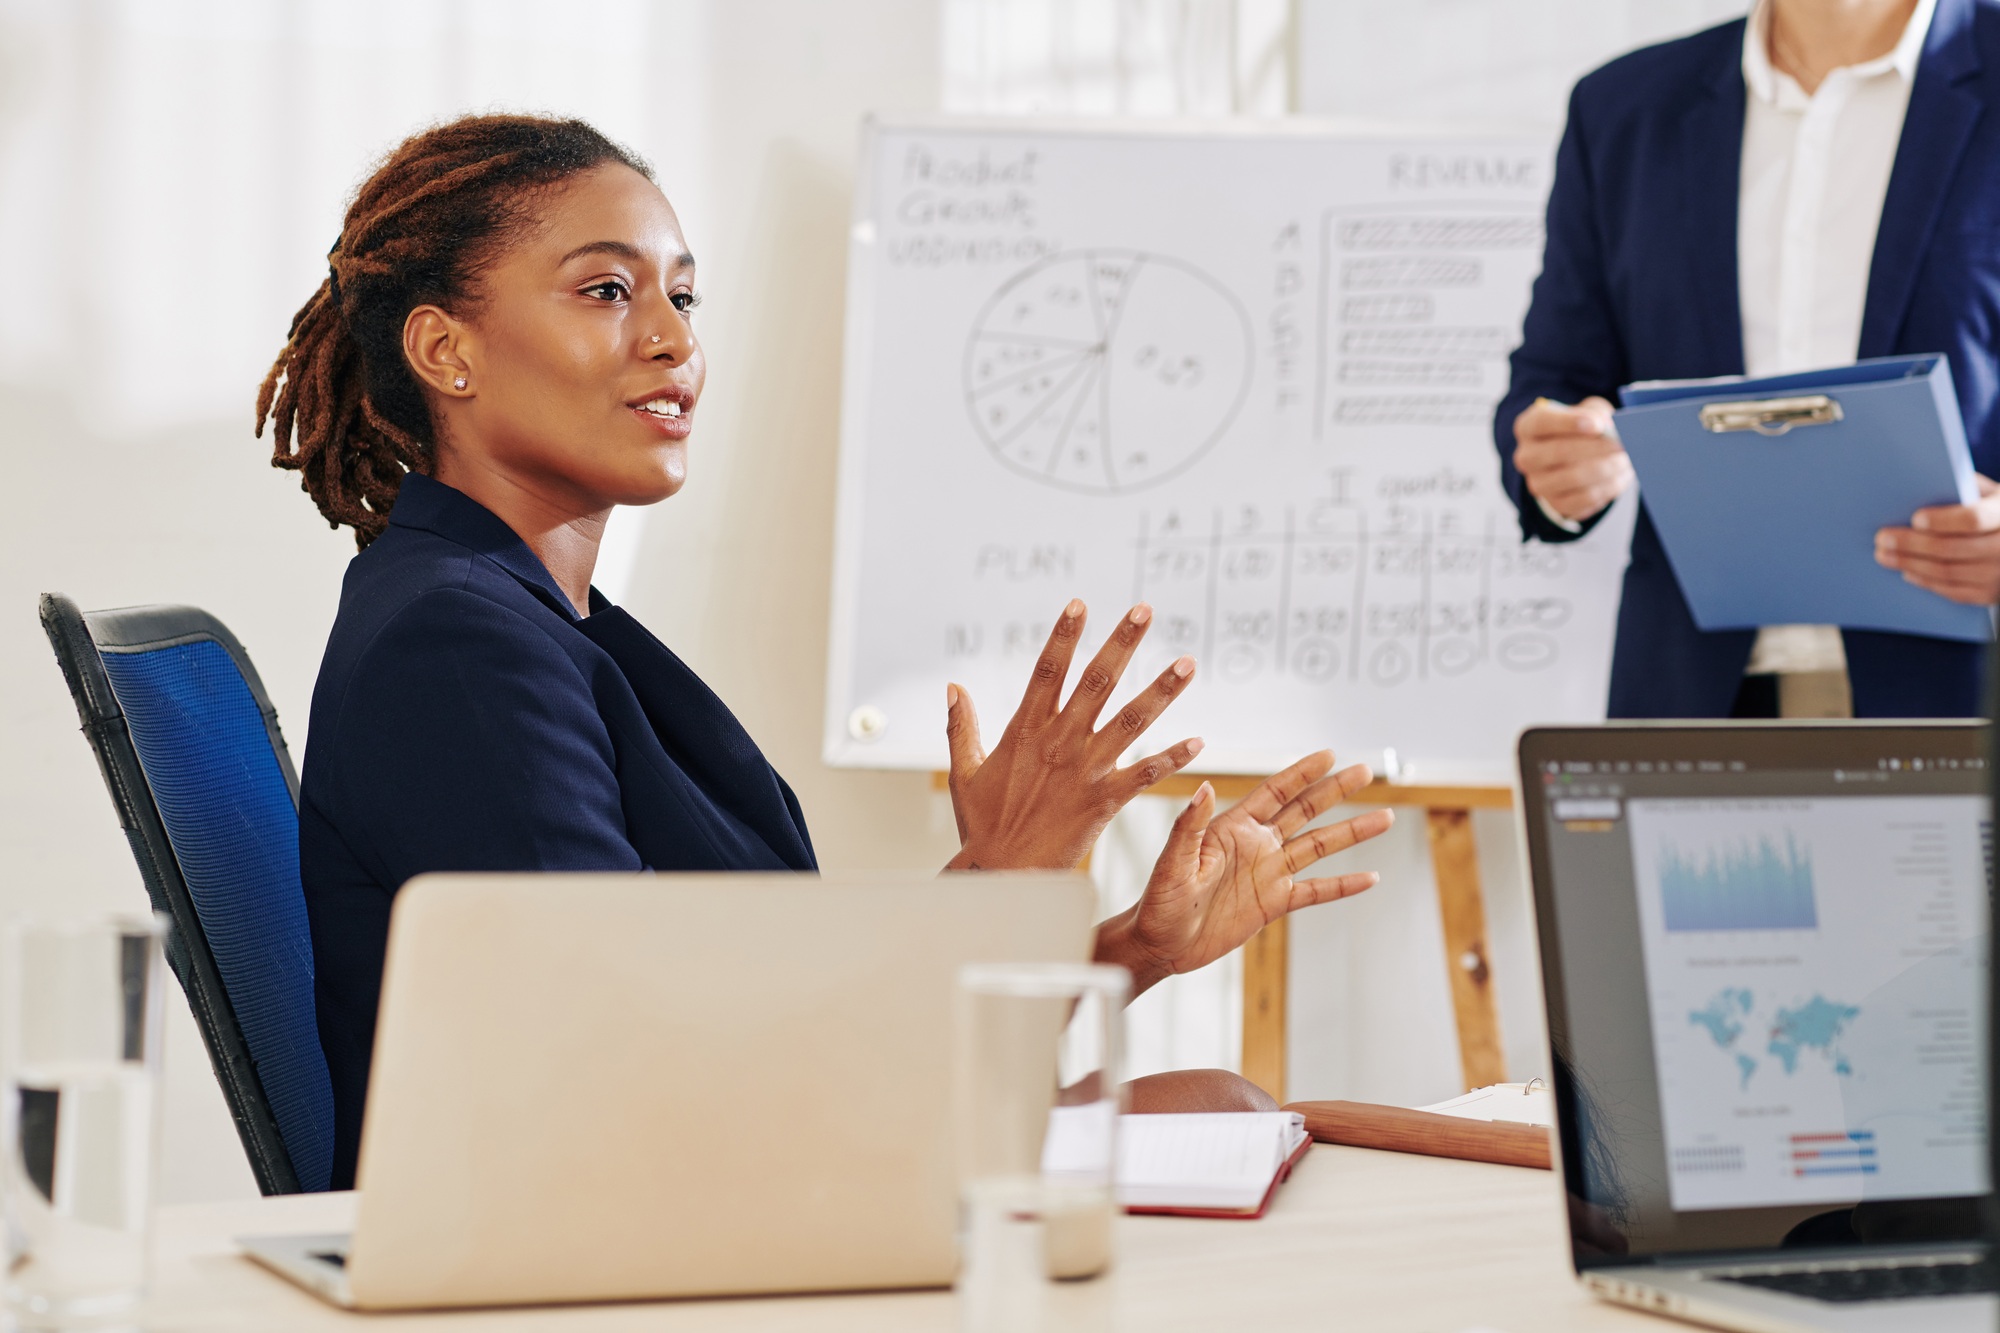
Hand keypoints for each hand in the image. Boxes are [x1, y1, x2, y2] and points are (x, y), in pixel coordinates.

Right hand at [944, 599, 1201, 870]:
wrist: (1002, 873)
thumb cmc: (982, 825)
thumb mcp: (964, 770)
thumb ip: (962, 725)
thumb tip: (953, 686)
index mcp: (1025, 730)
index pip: (1046, 670)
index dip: (1064, 635)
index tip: (1080, 604)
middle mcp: (1059, 743)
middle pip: (1096, 682)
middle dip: (1121, 643)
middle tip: (1145, 610)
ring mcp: (1084, 770)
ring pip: (1130, 721)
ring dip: (1161, 690)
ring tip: (1187, 663)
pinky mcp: (1103, 800)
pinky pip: (1145, 775)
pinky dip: (1172, 758)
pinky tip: (1198, 742)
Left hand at [1093, 753, 1393, 996]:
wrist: (1160, 943)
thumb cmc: (1158, 901)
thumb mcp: (1173, 862)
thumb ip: (1190, 826)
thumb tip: (1204, 787)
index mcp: (1232, 828)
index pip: (1274, 792)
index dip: (1302, 773)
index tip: (1329, 755)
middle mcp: (1256, 845)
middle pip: (1305, 811)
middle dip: (1336, 791)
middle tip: (1366, 770)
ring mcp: (1268, 873)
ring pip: (1318, 848)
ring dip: (1351, 833)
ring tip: (1385, 818)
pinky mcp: (1273, 904)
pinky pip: (1316, 891)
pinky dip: (1343, 885)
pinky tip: (1370, 877)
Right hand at [1512, 395, 1632, 522]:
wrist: (1573, 461)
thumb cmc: (1580, 431)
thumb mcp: (1587, 412)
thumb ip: (1597, 414)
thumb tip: (1610, 428)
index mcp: (1528, 428)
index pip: (1541, 422)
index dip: (1569, 423)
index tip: (1598, 425)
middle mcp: (1527, 457)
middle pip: (1557, 452)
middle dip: (1595, 447)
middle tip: (1621, 444)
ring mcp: (1539, 483)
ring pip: (1574, 478)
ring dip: (1606, 468)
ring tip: (1625, 460)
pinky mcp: (1556, 504)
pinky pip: (1585, 498)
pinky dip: (1609, 487)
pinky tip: (1620, 476)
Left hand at [1874, 474, 1999, 604]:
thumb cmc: (1998, 511)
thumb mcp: (1991, 494)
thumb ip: (1965, 485)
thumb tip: (1921, 478)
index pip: (1974, 519)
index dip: (1943, 520)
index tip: (1915, 518)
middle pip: (1951, 549)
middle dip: (1911, 544)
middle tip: (1882, 538)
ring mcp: (1999, 575)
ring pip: (1947, 572)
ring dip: (1909, 564)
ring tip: (1884, 555)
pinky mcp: (1990, 595)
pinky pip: (1952, 591)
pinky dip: (1926, 581)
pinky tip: (1907, 571)